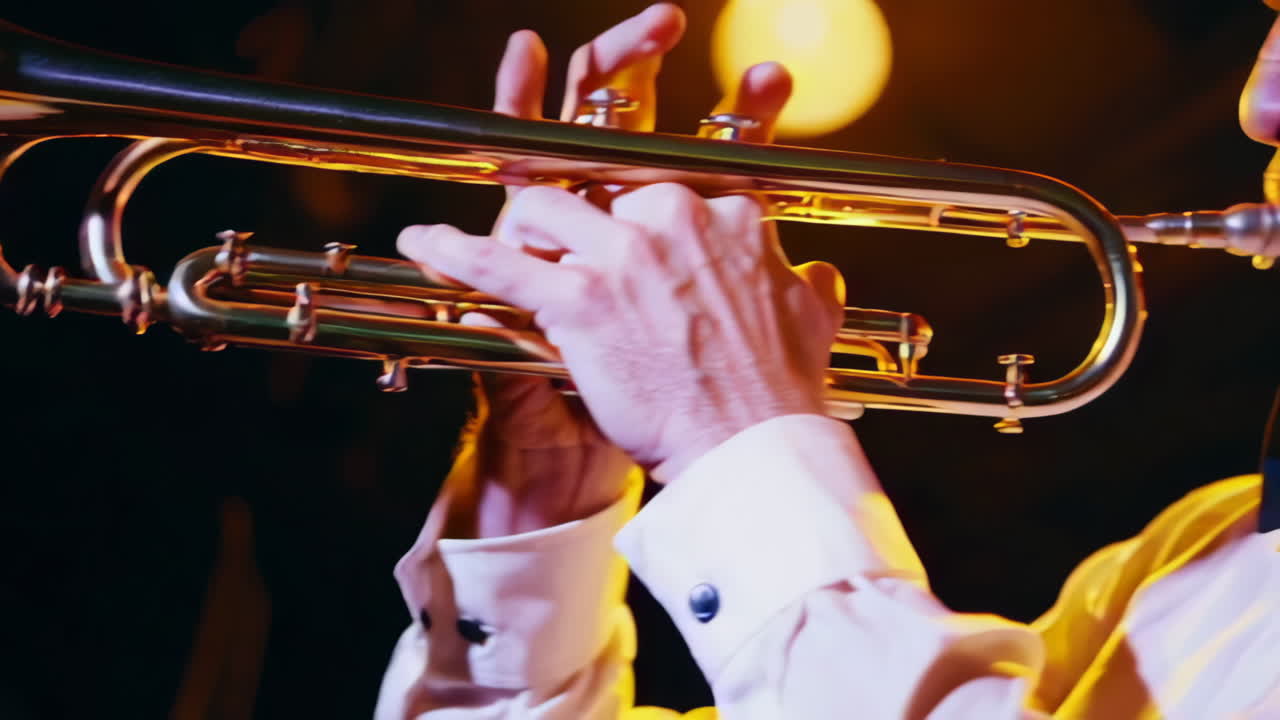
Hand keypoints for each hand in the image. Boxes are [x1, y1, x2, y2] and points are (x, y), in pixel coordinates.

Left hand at [402, 28, 841, 482]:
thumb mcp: (809, 323)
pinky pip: (500, 264)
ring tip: (504, 245)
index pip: (660, 189)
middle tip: (566, 253)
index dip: (631, 215)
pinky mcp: (582, 299)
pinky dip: (453, 252)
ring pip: (543, 209)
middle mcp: (675, 217)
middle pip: (598, 190)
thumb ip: (807, 286)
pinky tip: (421, 242)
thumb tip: (816, 275)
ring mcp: (625, 254)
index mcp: (729, 215)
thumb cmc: (780, 394)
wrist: (755, 450)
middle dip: (576, 220)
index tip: (621, 234)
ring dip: (518, 227)